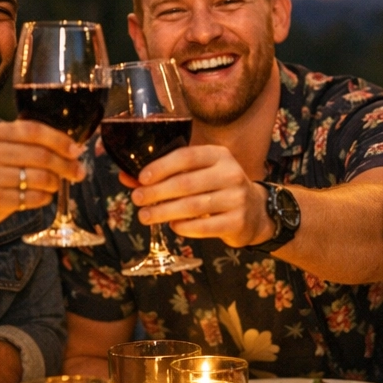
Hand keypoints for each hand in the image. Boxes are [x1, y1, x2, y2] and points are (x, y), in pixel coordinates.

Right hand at [0, 120, 84, 233]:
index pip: (34, 131)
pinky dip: (43, 198)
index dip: (59, 140)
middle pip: (41, 156)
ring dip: (55, 182)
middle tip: (78, 172)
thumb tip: (69, 147)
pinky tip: (42, 196)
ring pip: (39, 178)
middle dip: (66, 165)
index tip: (76, 150)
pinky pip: (31, 198)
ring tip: (55, 184)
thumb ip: (25, 142)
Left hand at [129, 145, 271, 246]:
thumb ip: (166, 174)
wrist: (255, 211)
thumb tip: (127, 177)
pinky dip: (184, 227)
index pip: (186, 156)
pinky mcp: (238, 221)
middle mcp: (230, 173)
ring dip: (164, 212)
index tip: (141, 178)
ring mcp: (237, 198)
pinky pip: (204, 226)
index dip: (161, 166)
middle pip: (186, 183)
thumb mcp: (198, 174)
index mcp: (219, 155)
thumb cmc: (217, 188)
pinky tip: (172, 226)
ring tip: (146, 216)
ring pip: (192, 206)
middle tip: (137, 200)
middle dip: (157, 192)